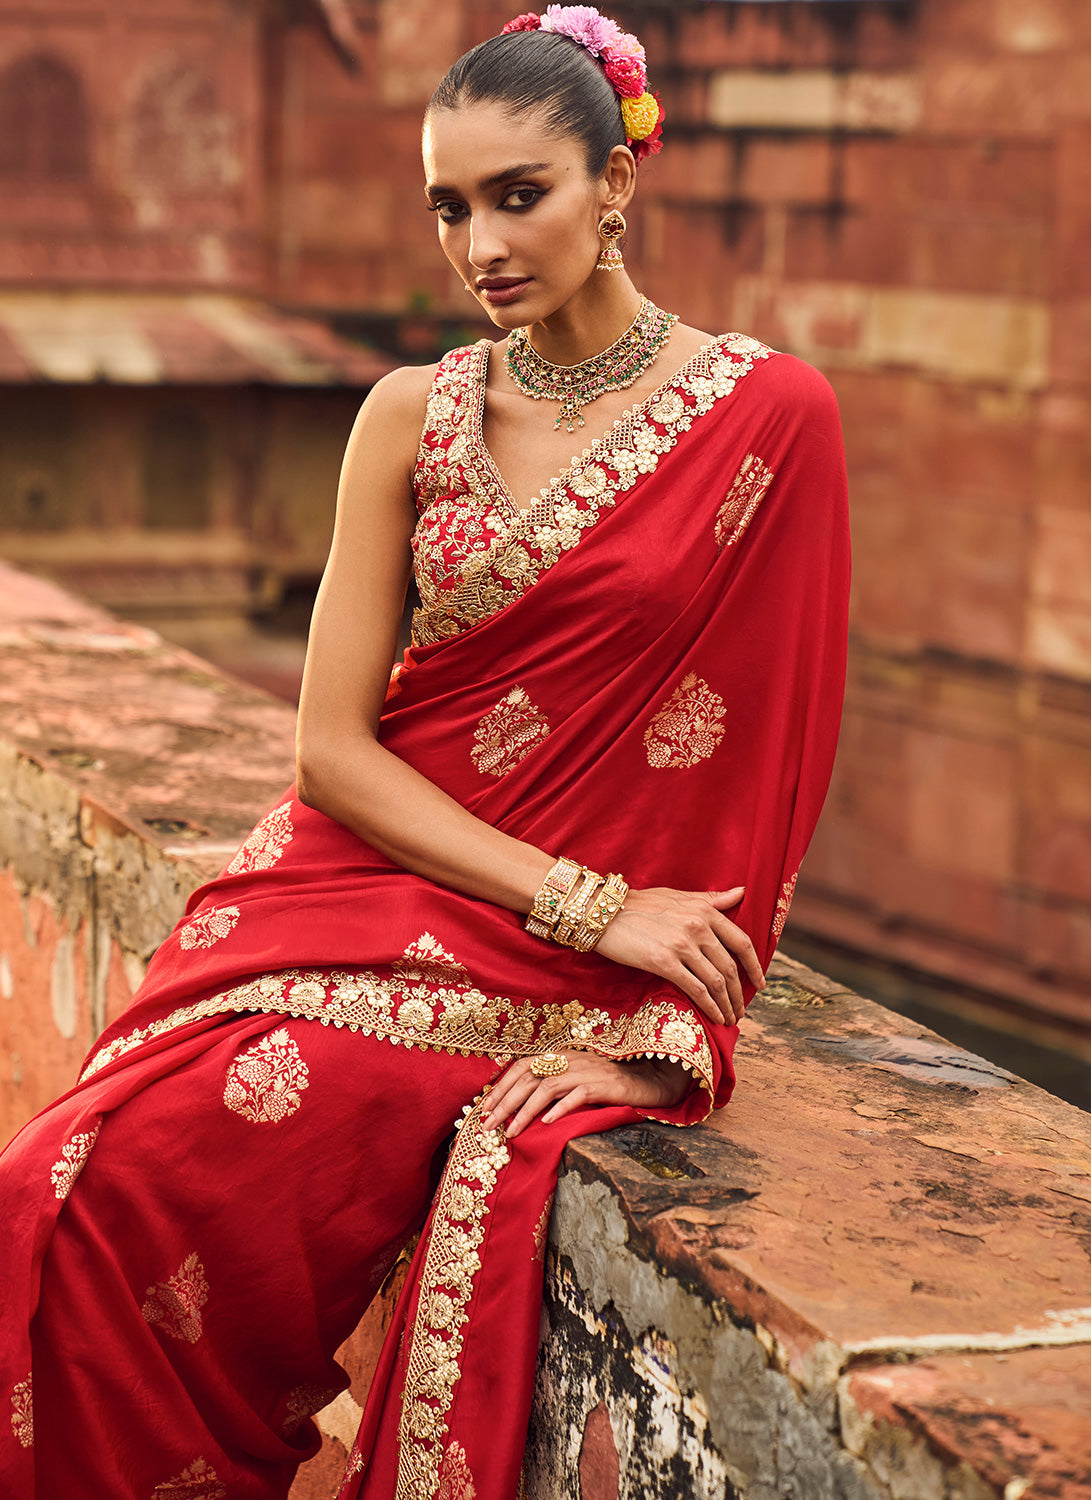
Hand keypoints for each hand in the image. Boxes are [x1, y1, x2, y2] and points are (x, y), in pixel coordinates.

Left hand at [481, 1051, 691, 1138]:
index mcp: (558, 1056)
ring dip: (525, 1111)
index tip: (483, 1109)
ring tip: (512, 1132)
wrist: (645, 1079)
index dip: (500, 1087)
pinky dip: (559, 1108)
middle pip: (528, 1078)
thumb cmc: (606, 1084)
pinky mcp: (602, 1084)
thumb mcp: (573, 1079)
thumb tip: (517, 1106)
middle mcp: (568, 1059)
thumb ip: (549, 1084)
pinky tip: (547, 1123)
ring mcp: (585, 1070)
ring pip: (546, 1088)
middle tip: (487, 1126)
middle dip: (504, 1103)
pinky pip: (576, 1095)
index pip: (520, 1067)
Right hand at [593, 885, 764, 1026]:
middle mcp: (698, 926)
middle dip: (739, 994)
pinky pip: (696, 990)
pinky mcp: (664, 962)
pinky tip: (715, 1017)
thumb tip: (742, 892)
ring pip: (716, 982)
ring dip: (727, 1004)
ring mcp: (682, 945)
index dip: (754, 966)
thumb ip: (710, 899)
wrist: (603, 912)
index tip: (759, 983)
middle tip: (741, 1009)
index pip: (741, 941)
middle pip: (730, 967)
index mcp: (704, 910)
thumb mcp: (677, 895)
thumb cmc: (638, 903)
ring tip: (731, 1018)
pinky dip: (710, 1007)